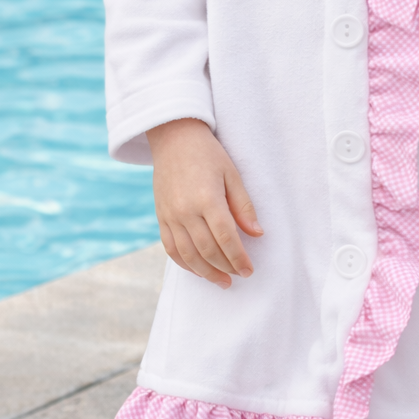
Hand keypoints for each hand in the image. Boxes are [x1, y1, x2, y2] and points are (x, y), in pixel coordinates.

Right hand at [147, 118, 261, 288]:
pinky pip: (170, 248)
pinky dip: (185, 264)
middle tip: (240, 276)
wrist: (174, 138)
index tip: (249, 270)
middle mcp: (186, 210)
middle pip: (207, 250)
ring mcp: (170, 215)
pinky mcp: (161, 217)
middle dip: (226, 267)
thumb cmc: (208, 154)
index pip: (226, 237)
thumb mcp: (232, 174)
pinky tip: (198, 270)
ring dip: (206, 272)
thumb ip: (243, 205)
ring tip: (222, 280)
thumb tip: (256, 234)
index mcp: (207, 198)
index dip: (239, 258)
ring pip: (188, 254)